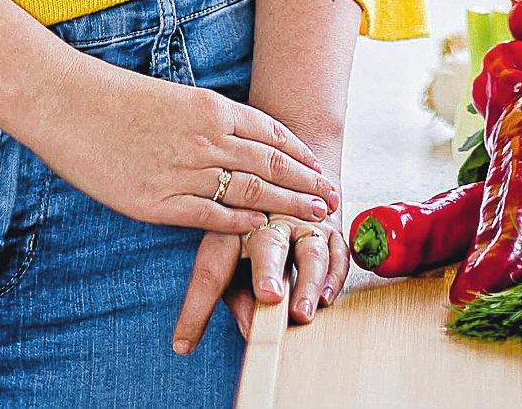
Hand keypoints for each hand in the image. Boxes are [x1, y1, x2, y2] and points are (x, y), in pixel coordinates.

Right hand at [14, 46, 337, 235]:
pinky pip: (211, 217)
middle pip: (272, 165)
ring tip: (313, 218)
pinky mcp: (158, 202)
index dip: (300, 153)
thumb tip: (233, 133)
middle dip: (307, 183)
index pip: (271, 132)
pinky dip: (240, 226)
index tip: (319, 166)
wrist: (67, 103)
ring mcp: (184, 172)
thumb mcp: (174, 97)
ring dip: (287, 208)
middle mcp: (206, 139)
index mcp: (211, 108)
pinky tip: (260, 233)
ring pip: (251, 193)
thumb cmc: (114, 97)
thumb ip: (206, 118)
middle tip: (333, 197)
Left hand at [173, 146, 346, 352]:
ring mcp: (304, 220)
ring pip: (310, 248)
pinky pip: (338, 252)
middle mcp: (268, 220)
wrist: (292, 180)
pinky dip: (333, 276)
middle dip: (268, 270)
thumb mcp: (232, 258)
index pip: (210, 271)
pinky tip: (325, 297)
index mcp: (230, 229)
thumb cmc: (253, 232)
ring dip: (308, 281)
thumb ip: (236, 296)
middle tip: (269, 295)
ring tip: (304, 311)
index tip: (183, 342)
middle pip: (268, 245)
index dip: (197, 307)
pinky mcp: (331, 227)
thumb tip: (248, 331)